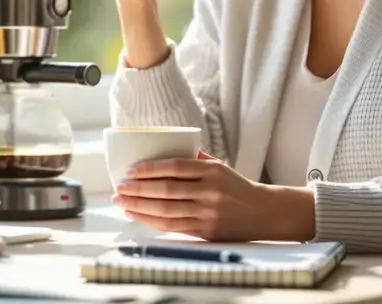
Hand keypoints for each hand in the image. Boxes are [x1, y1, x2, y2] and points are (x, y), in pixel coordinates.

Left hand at [112, 152, 315, 241]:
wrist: (262, 213)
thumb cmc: (235, 187)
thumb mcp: (219, 167)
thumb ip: (194, 159)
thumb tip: (162, 150)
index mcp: (212, 171)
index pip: (175, 168)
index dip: (151, 169)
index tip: (132, 170)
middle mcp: (210, 192)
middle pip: (166, 190)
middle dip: (138, 189)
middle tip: (119, 187)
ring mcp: (208, 213)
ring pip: (166, 210)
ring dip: (139, 206)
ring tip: (121, 201)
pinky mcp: (205, 231)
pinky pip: (172, 226)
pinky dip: (150, 220)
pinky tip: (136, 215)